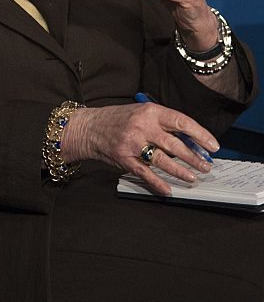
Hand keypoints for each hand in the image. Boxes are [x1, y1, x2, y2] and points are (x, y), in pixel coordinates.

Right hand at [61, 102, 218, 195]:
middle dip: (195, 158)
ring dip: (181, 171)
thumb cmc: (117, 120)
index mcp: (149, 112)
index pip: (181, 122)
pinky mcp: (124, 158)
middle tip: (207, 166)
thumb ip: (162, 124)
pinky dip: (158, 183)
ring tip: (193, 177)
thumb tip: (189, 142)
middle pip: (175, 145)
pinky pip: (145, 173)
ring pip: (163, 161)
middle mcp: (142, 127)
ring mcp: (132, 144)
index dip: (201, 135)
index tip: (213, 146)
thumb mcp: (141, 113)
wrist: (88, 127)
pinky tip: (168, 190)